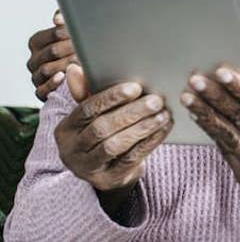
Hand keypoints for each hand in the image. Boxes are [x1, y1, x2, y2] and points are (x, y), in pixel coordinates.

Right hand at [27, 9, 78, 99]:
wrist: (78, 71)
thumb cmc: (73, 47)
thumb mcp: (69, 31)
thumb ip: (64, 19)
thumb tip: (58, 18)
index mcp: (37, 41)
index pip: (54, 34)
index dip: (71, 33)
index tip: (84, 33)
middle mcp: (34, 59)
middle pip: (52, 51)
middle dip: (72, 48)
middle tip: (87, 47)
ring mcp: (36, 76)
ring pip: (47, 69)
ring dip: (67, 65)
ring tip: (82, 61)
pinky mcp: (40, 91)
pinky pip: (42, 89)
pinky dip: (52, 83)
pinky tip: (63, 76)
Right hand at [55, 65, 171, 217]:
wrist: (105, 168)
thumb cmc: (99, 130)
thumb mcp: (91, 113)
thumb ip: (86, 91)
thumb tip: (74, 67)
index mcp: (65, 129)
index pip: (87, 109)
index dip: (111, 98)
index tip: (135, 87)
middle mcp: (71, 151)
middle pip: (102, 128)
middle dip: (132, 112)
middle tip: (156, 100)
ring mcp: (88, 169)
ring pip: (115, 146)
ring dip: (142, 128)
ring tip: (162, 114)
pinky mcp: (108, 181)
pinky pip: (130, 160)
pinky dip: (149, 142)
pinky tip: (163, 128)